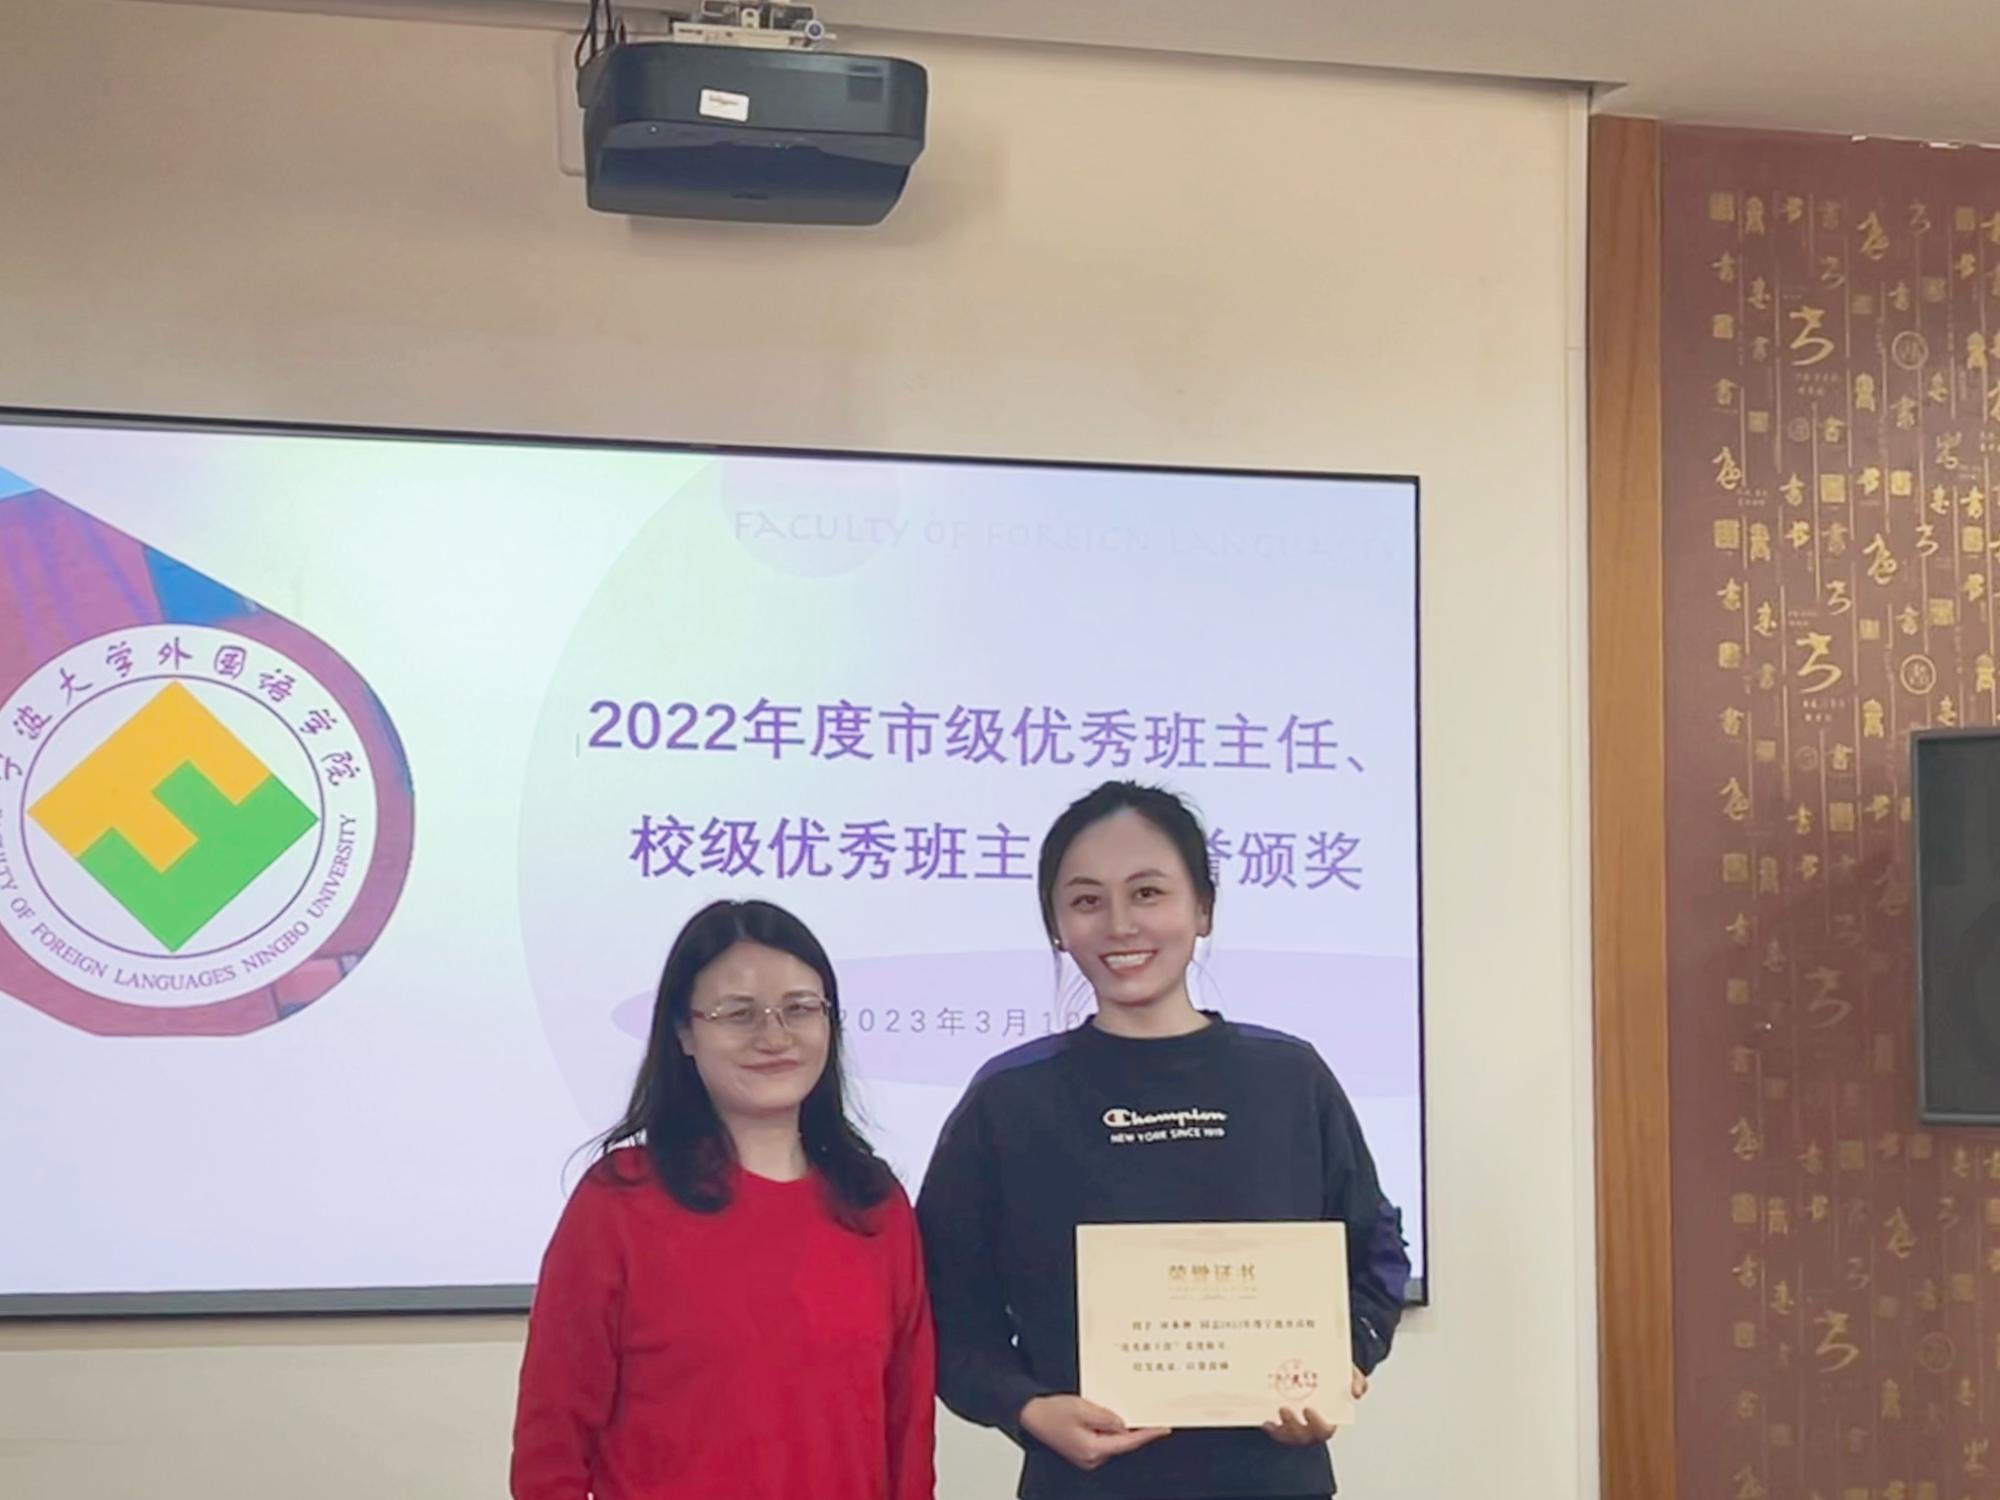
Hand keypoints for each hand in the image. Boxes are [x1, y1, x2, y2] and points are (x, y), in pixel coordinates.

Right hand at [1019, 1394, 1170, 1471]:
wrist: (1030, 1416)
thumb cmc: (1051, 1412)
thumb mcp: (1081, 1408)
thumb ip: (1106, 1417)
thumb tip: (1123, 1423)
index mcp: (1093, 1449)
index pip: (1128, 1442)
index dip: (1147, 1434)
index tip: (1163, 1428)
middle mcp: (1092, 1457)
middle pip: (1121, 1442)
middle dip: (1132, 1427)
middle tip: (1147, 1412)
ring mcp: (1087, 1456)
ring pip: (1112, 1439)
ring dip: (1118, 1426)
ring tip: (1118, 1410)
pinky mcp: (1083, 1450)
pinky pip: (1103, 1438)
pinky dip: (1108, 1427)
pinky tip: (1107, 1415)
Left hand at [1262, 1367, 1367, 1445]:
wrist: (1315, 1368)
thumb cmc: (1333, 1375)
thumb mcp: (1346, 1373)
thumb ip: (1355, 1380)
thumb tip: (1356, 1392)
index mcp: (1328, 1420)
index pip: (1324, 1430)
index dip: (1316, 1423)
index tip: (1308, 1409)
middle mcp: (1311, 1428)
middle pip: (1303, 1436)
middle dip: (1293, 1426)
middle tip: (1284, 1409)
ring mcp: (1295, 1427)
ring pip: (1288, 1436)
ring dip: (1281, 1427)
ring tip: (1276, 1409)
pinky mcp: (1282, 1423)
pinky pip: (1276, 1431)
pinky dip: (1271, 1428)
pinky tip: (1265, 1420)